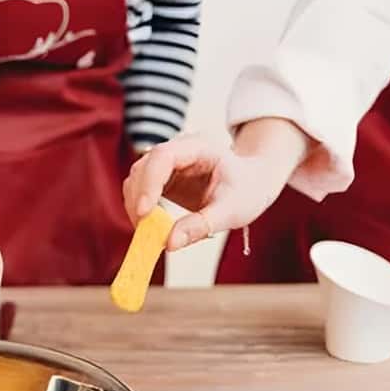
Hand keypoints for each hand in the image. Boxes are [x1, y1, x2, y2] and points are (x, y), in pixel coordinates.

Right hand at [122, 119, 310, 250]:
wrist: (253, 184)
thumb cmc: (247, 190)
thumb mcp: (232, 211)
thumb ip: (201, 225)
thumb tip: (169, 243)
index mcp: (198, 147)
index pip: (163, 156)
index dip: (149, 183)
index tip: (144, 212)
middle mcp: (178, 150)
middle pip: (144, 167)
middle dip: (139, 198)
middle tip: (144, 231)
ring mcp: (168, 164)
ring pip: (137, 178)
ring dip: (136, 205)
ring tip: (149, 232)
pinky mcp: (162, 178)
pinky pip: (141, 190)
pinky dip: (140, 209)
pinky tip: (151, 226)